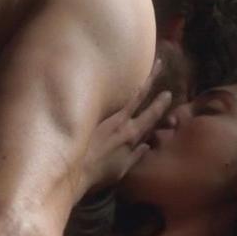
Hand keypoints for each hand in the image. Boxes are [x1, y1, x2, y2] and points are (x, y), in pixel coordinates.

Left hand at [80, 58, 172, 192]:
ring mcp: (103, 112)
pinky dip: (106, 79)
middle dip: (151, 78)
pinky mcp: (87, 110)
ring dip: (131, 74)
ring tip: (135, 60)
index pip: (150, 116)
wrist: (68, 171)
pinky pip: (100, 90)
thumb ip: (134, 157)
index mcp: (131, 135)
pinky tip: (106, 68)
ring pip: (122, 88)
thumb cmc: (95, 175)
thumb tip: (146, 146)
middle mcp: (120, 119)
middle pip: (139, 94)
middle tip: (159, 63)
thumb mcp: (120, 170)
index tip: (168, 93)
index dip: (160, 104)